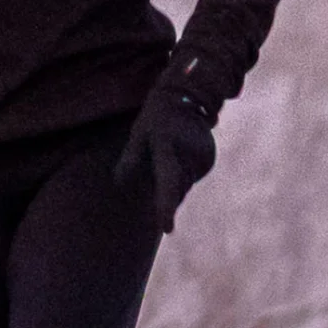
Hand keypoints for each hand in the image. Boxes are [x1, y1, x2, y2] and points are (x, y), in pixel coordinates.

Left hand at [114, 67, 220, 234]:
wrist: (188, 99)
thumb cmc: (156, 119)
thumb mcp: (139, 133)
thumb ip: (131, 157)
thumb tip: (120, 183)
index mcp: (168, 146)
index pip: (167, 182)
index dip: (166, 207)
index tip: (167, 229)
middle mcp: (189, 155)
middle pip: (174, 189)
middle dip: (162, 188)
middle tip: (157, 156)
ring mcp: (202, 159)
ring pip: (182, 186)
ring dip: (173, 179)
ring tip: (169, 151)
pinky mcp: (208, 162)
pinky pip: (190, 179)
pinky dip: (182, 174)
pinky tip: (180, 153)